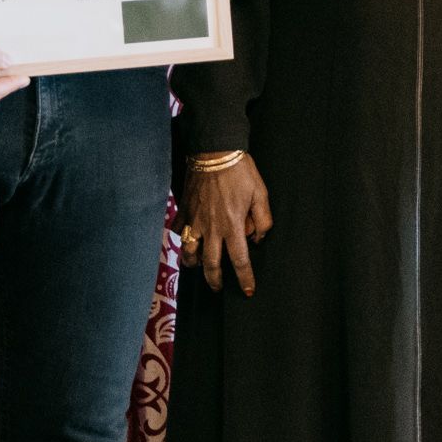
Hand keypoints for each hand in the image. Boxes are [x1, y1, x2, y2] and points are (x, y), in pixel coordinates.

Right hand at [184, 153, 273, 292]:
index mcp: (233, 226)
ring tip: (199, 265)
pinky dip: (181, 238)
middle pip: (210, 264)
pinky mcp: (183, 210)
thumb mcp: (261, 194)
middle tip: (218, 287)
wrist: (214, 151)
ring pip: (188, 252)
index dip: (245, 278)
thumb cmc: (240, 171)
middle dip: (215, 280)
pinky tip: (187, 239)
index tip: (248, 290)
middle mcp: (211, 228)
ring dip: (193, 263)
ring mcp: (194, 220)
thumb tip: (258, 238)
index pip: (240, 260)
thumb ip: (263, 220)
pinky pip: (177, 231)